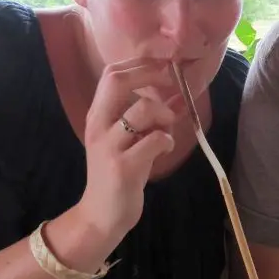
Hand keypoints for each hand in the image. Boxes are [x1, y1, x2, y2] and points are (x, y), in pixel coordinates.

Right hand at [78, 58, 181, 248]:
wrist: (102, 216)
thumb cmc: (120, 175)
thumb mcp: (133, 141)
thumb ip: (152, 118)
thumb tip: (181, 94)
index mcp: (98, 115)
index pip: (111, 73)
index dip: (141, 63)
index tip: (165, 66)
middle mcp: (98, 125)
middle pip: (118, 81)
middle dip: (150, 75)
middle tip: (172, 83)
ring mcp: (109, 146)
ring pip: (142, 109)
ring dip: (164, 114)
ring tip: (167, 129)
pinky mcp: (123, 167)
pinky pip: (154, 140)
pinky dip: (167, 140)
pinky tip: (165, 148)